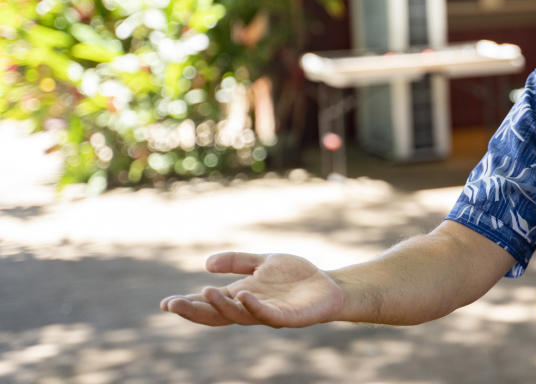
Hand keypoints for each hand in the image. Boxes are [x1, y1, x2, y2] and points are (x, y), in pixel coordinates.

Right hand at [160, 252, 344, 327]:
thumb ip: (237, 261)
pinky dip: (254, 306)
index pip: (210, 304)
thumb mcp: (263, 262)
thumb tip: (206, 264)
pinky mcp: (287, 317)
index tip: (164, 304)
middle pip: (216, 315)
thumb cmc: (295, 277)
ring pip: (238, 315)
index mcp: (241, 296)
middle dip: (194, 311)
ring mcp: (268, 314)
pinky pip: (267, 314)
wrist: (328, 286)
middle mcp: (250, 308)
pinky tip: (245, 294)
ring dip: (221, 305)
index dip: (188, 305)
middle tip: (172, 304)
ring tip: (205, 292)